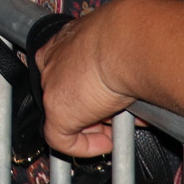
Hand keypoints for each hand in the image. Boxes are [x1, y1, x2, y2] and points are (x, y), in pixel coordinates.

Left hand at [36, 4, 137, 158]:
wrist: (128, 42)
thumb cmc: (130, 36)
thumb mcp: (120, 44)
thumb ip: (117, 61)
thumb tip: (131, 74)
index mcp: (66, 40)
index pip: (69, 70)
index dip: (89, 89)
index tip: (105, 98)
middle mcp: (54, 60)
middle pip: (70, 93)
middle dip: (93, 108)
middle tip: (115, 115)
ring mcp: (52, 85)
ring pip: (68, 115)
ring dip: (95, 125)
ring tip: (120, 124)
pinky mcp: (56, 110)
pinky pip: (62, 140)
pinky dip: (85, 147)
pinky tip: (106, 142)